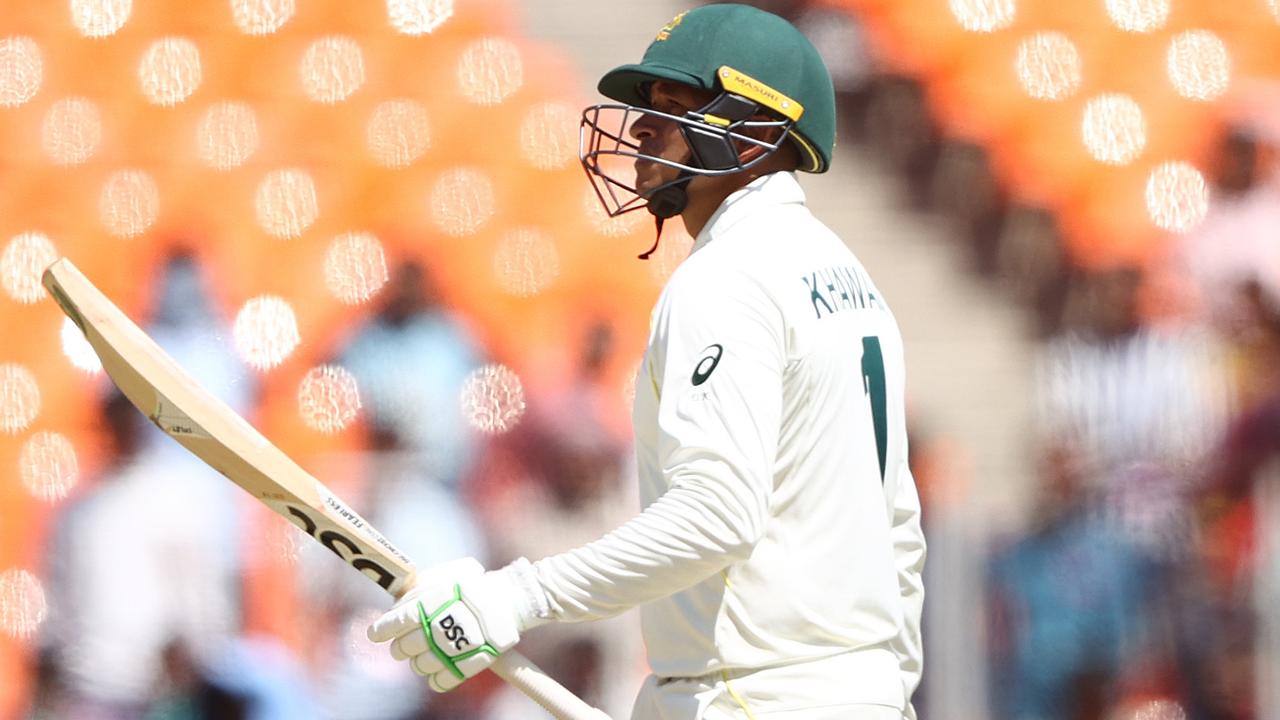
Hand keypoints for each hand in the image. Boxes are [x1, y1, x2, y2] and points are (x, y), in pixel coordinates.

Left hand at [367, 557, 522, 691]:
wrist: (510, 598)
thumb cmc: (474, 585)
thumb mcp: (444, 576)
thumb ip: (418, 591)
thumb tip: (394, 606)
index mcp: (429, 604)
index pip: (394, 623)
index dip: (381, 630)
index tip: (376, 633)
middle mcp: (436, 628)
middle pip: (403, 648)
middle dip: (401, 646)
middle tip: (408, 641)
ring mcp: (451, 649)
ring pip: (419, 666)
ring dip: (419, 662)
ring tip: (430, 651)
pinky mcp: (467, 665)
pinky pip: (440, 681)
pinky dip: (436, 677)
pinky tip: (439, 669)